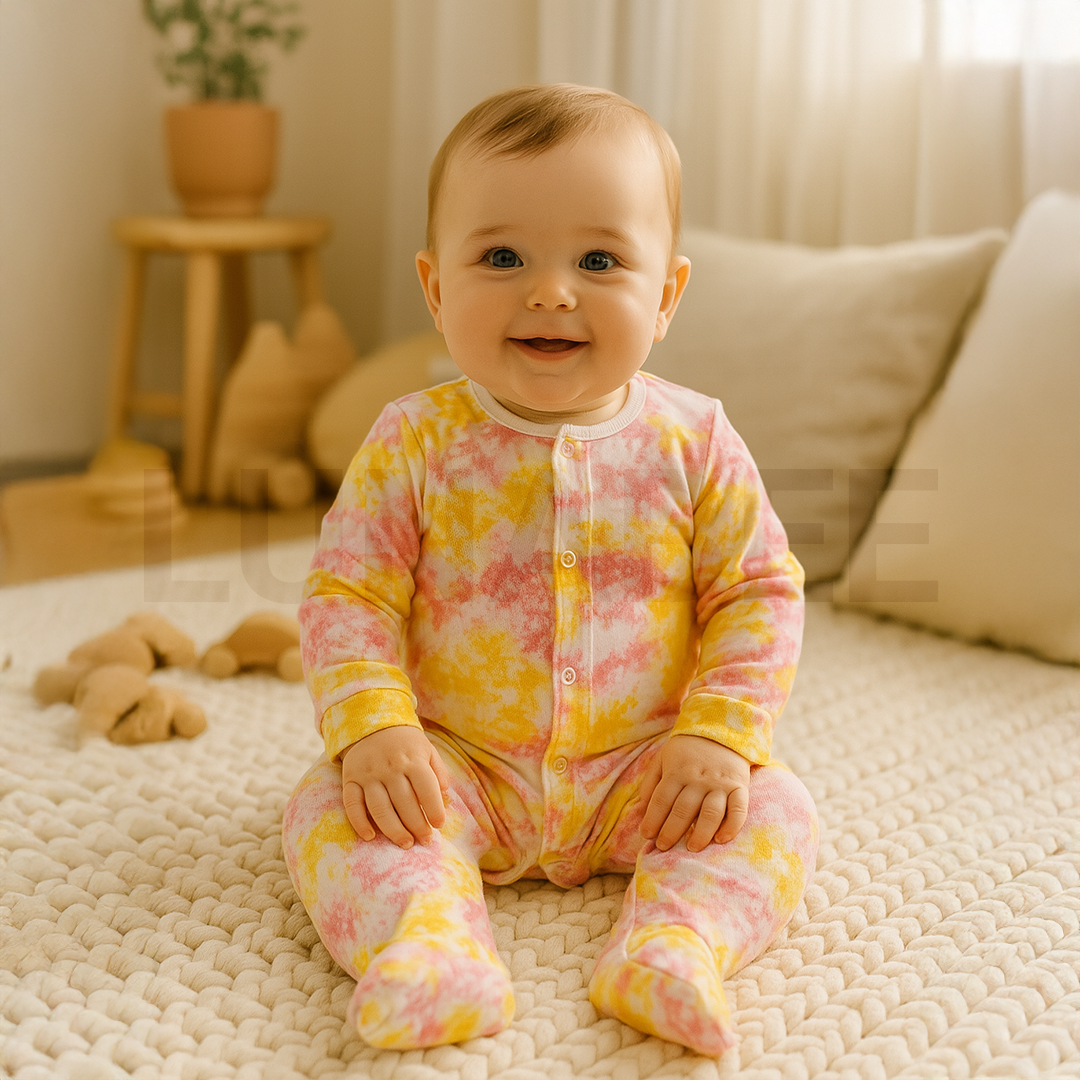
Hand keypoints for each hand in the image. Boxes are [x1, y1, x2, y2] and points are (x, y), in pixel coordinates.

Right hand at [340, 726, 450, 847]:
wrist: (371, 723)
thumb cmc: (405, 743)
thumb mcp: (427, 750)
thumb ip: (438, 773)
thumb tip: (446, 799)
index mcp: (412, 759)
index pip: (426, 788)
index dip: (434, 809)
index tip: (439, 825)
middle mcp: (390, 767)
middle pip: (404, 803)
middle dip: (417, 825)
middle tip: (425, 841)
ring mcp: (368, 774)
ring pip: (380, 808)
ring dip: (393, 830)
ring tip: (405, 843)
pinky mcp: (350, 779)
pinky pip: (352, 804)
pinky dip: (359, 823)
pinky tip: (370, 837)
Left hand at [639, 735, 750, 851]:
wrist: (722, 730)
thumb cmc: (687, 750)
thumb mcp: (663, 758)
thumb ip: (651, 782)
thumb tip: (641, 809)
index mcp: (677, 771)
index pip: (662, 799)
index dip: (652, 819)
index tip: (646, 835)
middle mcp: (698, 779)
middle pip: (683, 810)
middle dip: (671, 832)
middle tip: (664, 847)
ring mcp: (720, 783)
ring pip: (710, 813)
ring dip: (700, 834)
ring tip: (691, 848)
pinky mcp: (740, 786)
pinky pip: (738, 810)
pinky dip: (731, 826)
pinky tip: (721, 839)